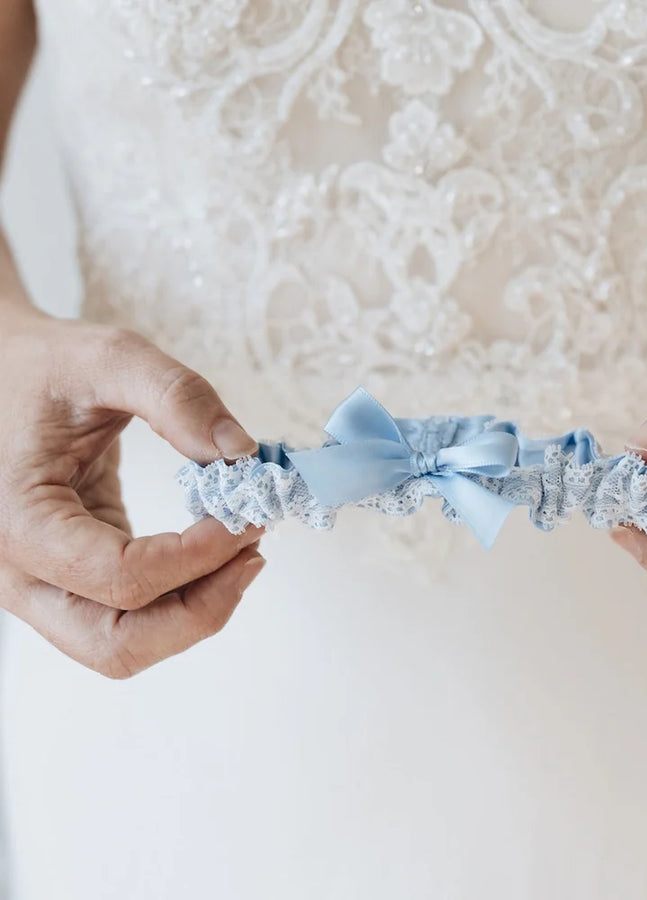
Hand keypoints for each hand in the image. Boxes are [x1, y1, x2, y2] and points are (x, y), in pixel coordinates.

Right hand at [0, 306, 266, 676]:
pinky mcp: (73, 577)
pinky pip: (131, 615)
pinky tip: (220, 546)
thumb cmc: (42, 366)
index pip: (120, 578)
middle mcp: (20, 572)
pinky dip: (183, 594)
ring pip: (126, 644)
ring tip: (244, 550)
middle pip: (119, 645)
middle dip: (202, 608)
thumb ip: (178, 397)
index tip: (249, 514)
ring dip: (196, 610)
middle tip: (254, 550)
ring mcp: (43, 584)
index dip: (199, 556)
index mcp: (20, 521)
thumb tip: (243, 454)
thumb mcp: (108, 358)